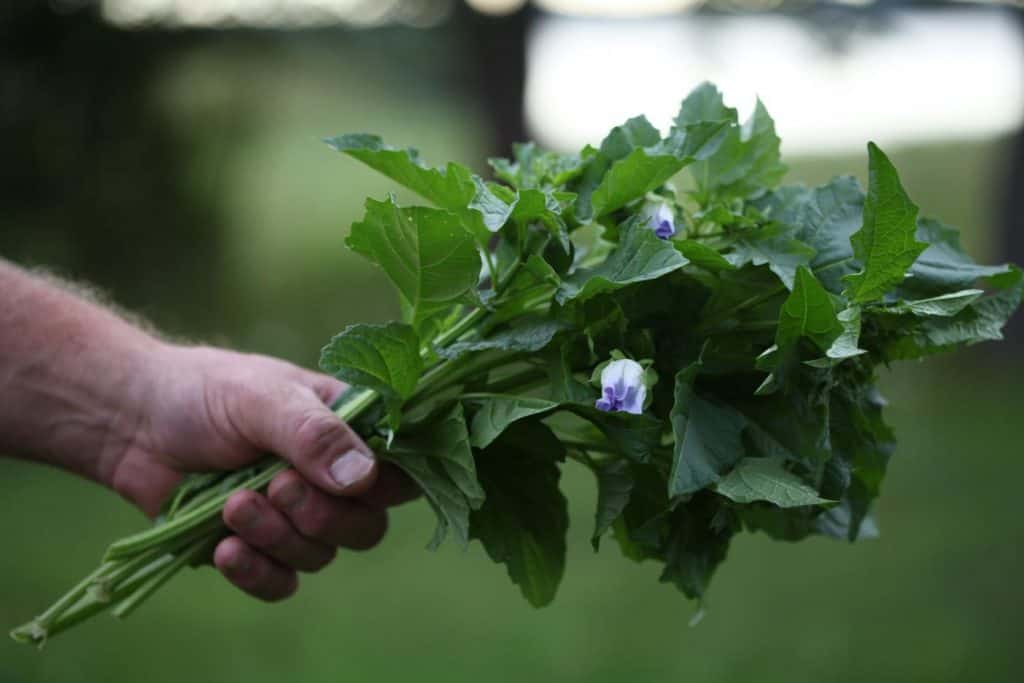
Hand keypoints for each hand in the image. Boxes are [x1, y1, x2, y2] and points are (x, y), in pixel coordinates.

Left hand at [107, 344, 416, 601]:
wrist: (132, 423)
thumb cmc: (203, 392)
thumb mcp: (261, 398)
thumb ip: (314, 434)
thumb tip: (363, 479)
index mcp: (349, 431)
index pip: (400, 470)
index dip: (386, 486)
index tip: (354, 483)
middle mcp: (331, 478)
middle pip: (367, 525)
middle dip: (322, 515)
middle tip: (276, 487)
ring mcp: (295, 516)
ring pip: (321, 554)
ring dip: (277, 536)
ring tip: (232, 505)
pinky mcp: (259, 549)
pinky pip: (282, 582)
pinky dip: (257, 572)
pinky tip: (224, 549)